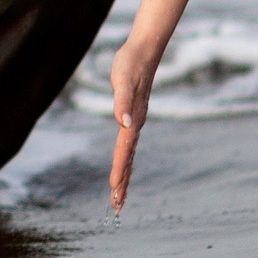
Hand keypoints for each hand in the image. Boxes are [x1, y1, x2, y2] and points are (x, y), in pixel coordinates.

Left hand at [108, 39, 158, 211]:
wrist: (143, 51)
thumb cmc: (130, 63)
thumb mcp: (122, 80)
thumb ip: (122, 101)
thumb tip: (123, 122)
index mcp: (133, 119)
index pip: (124, 151)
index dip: (119, 170)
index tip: (114, 189)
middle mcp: (136, 124)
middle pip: (128, 159)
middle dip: (123, 183)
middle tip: (117, 206)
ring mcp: (136, 121)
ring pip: (129, 155)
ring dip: (125, 175)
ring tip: (119, 195)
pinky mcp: (133, 116)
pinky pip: (128, 145)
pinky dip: (125, 160)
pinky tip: (122, 166)